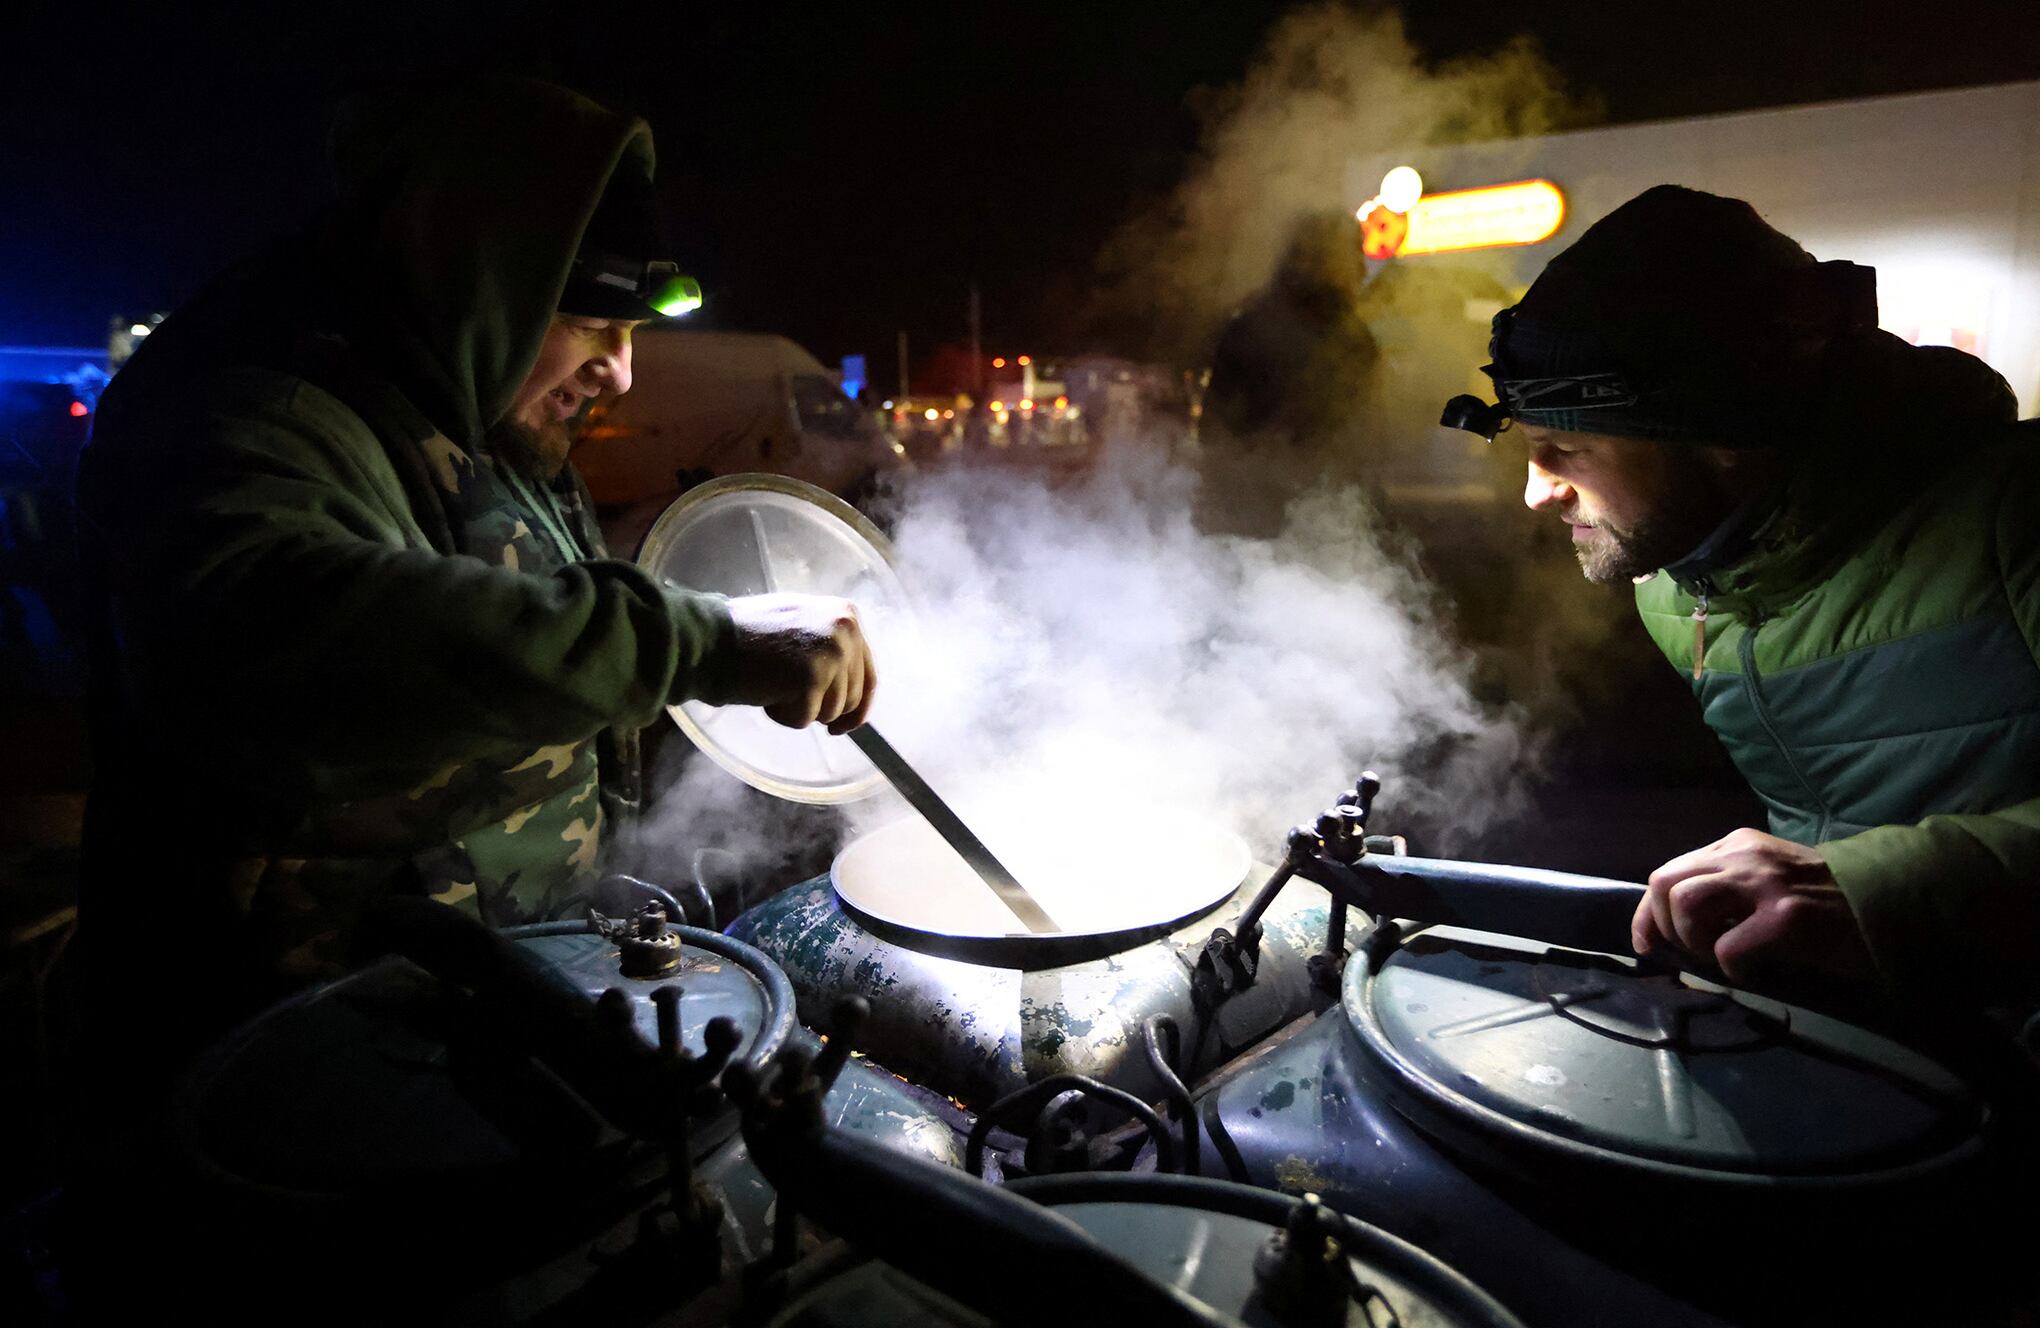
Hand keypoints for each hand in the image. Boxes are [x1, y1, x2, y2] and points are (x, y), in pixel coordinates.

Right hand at [722, 593, 875, 733]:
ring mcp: (831, 654)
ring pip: (829, 712)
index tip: (844, 725)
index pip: (868, 674)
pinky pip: (804, 719)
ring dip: (800, 710)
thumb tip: (850, 687)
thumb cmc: (749, 635)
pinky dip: (783, 715)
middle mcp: (846, 631)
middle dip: (823, 709)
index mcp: (847, 615)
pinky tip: (765, 691)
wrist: (712, 637)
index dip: (857, 707)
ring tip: (773, 684)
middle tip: (791, 699)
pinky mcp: (812, 679)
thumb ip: (831, 647)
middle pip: (851, 698)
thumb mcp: (803, 625)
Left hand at [1634, 828, 1876, 989]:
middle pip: (1664, 883)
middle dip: (1665, 926)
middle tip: (1692, 951)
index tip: (1646, 943)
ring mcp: (1766, 884)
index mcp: (1736, 845)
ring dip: (1692, 940)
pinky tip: (1754, 971)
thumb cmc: (1825, 901)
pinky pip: (1727, 949)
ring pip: (1685, 904)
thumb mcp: (1768, 879)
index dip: (1647, 913)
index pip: (1668, 873)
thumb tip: (1673, 926)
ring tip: (1720, 956)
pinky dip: (1731, 969)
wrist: (1889, 905)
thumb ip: (1725, 889)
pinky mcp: (1787, 919)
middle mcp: (1744, 856)